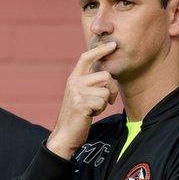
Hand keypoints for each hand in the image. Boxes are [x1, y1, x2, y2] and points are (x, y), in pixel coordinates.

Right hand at [47, 42, 118, 158]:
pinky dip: (100, 110)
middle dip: (112, 89)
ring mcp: (76, 93)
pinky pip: (102, 103)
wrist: (65, 134)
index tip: (113, 44)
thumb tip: (106, 73)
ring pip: (106, 91)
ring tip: (93, 108)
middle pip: (106, 76)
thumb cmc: (77, 115)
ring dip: (105, 102)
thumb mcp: (81, 94)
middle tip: (106, 100)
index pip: (86, 57)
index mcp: (74, 77)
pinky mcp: (81, 104)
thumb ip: (90, 83)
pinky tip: (90, 114)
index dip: (100, 50)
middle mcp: (74, 82)